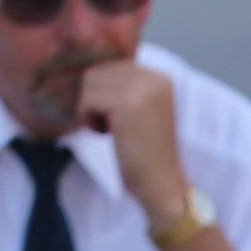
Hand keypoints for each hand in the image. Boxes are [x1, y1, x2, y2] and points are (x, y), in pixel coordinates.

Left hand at [76, 60, 187, 225]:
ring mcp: (141, 89)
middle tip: (114, 126)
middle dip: (96, 99)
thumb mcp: (141, 107)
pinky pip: (88, 99)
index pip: (110, 66)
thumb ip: (124, 84)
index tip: (119, 117)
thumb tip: (87, 65)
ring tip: (112, 129)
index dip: (104, 92)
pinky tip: (107, 134)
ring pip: (90, 82)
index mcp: (159, 76)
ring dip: (92, 108)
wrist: (163, 185)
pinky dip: (89, 117)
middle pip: (97, 71)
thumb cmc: (146, 150)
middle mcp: (153, 77)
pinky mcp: (127, 104)